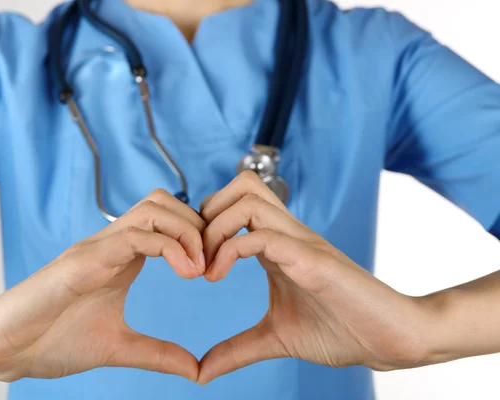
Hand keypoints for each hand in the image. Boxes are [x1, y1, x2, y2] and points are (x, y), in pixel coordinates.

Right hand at [0, 189, 205, 381]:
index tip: (214, 269)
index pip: (166, 219)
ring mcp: (97, 248)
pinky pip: (135, 235)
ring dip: (186, 230)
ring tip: (200, 268)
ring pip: (153, 208)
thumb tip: (195, 370)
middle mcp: (110, 244)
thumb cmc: (50, 342)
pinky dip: (169, 246)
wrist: (2, 348)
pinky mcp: (84, 260)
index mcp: (120, 258)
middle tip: (212, 264)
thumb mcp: (119, 348)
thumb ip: (158, 354)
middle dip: (197, 224)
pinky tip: (185, 272)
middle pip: (163, 201)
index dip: (197, 235)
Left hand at [197, 171, 429, 383]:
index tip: (191, 264)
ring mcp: (301, 243)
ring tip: (207, 268)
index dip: (204, 224)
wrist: (390, 340)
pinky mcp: (312, 259)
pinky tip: (218, 276)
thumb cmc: (342, 332)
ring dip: (215, 228)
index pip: (235, 203)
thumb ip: (237, 349)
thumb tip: (202, 371)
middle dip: (207, 213)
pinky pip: (263, 235)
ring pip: (249, 199)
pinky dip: (231, 249)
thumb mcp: (275, 338)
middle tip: (196, 256)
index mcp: (277, 246)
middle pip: (241, 185)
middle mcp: (288, 235)